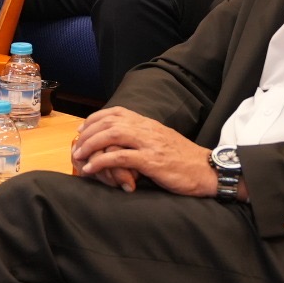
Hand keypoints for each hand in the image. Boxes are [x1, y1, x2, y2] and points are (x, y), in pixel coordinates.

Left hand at [70, 107, 217, 196]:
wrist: (208, 170)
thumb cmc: (185, 160)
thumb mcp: (164, 142)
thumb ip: (145, 138)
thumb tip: (125, 143)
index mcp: (149, 124)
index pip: (117, 112)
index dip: (96, 118)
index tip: (83, 128)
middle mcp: (147, 129)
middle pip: (109, 122)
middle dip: (88, 132)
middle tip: (76, 145)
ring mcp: (149, 144)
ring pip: (112, 135)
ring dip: (90, 145)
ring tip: (79, 156)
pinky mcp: (152, 161)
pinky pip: (120, 157)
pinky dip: (101, 162)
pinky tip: (91, 169)